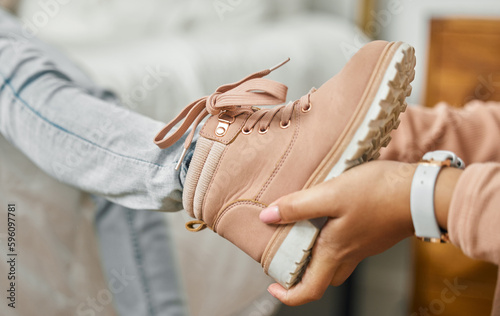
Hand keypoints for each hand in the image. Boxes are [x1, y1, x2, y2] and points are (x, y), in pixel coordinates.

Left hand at [259, 160, 417, 304]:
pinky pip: (350, 246)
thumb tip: (267, 217)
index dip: (288, 296)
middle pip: (323, 278)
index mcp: (335, 251)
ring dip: (318, 257)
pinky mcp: (375, 234)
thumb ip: (298, 207)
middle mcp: (350, 254)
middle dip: (302, 275)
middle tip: (288, 259)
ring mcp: (365, 246)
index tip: (273, 287)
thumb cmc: (377, 194)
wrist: (422, 192)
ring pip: (337, 263)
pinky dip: (335, 240)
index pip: (309, 290)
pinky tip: (330, 217)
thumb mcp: (330, 195)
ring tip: (304, 235)